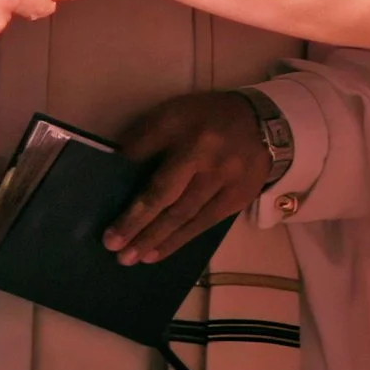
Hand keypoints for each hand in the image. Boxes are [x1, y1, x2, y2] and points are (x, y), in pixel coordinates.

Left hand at [104, 90, 275, 265]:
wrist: (264, 124)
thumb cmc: (208, 118)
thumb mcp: (175, 112)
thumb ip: (148, 136)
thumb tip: (121, 165)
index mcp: (186, 131)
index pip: (150, 157)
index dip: (128, 183)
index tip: (105, 202)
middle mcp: (205, 157)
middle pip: (166, 195)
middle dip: (137, 222)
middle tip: (112, 245)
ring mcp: (223, 181)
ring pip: (184, 215)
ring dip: (155, 238)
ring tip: (131, 257)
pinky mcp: (236, 200)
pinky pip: (202, 224)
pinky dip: (179, 240)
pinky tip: (158, 252)